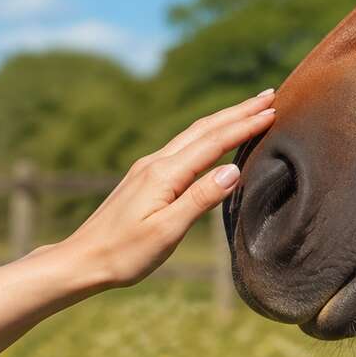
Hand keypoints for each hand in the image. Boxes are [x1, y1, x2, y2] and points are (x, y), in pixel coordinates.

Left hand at [56, 90, 275, 287]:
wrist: (82, 260)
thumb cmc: (124, 253)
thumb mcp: (166, 232)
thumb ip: (200, 199)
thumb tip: (234, 169)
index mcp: (164, 174)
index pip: (213, 142)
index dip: (245, 126)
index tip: (273, 111)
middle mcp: (156, 163)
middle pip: (205, 129)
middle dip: (238, 111)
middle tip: (270, 96)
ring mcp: (149, 167)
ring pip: (194, 134)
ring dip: (224, 119)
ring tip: (250, 108)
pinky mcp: (146, 177)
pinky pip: (184, 145)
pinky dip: (208, 134)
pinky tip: (214, 137)